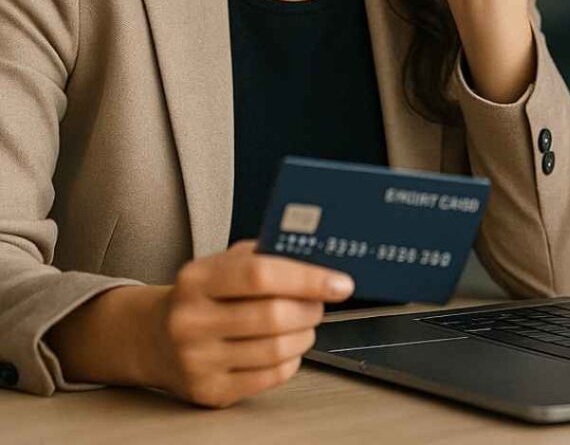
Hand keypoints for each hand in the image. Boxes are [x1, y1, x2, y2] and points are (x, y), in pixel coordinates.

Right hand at [142, 240, 353, 407]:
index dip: (308, 278)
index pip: (261, 275)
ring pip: (276, 349)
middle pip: (273, 316)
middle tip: (320, 302)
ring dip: (305, 334)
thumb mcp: (222, 263)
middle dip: (310, 308)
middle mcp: (191, 321)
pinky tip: (287, 346)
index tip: (340, 283)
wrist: (153, 337)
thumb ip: (264, 256)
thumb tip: (318, 257)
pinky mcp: (209, 391)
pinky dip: (291, 359)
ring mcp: (197, 360)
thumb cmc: (203, 294)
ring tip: (304, 322)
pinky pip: (270, 377)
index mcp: (197, 279)